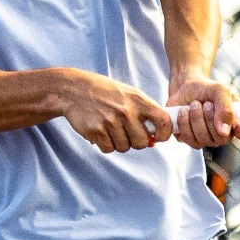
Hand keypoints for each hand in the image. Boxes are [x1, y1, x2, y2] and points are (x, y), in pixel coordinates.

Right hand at [58, 70, 174, 153]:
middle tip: (126, 132)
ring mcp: (111, 121)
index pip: (164, 121)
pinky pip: (108, 149)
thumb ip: (144, 115)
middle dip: (135, 142)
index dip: (165, 134)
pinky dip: (105, 144)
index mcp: (139, 100)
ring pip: (124, 148)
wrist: (74, 89)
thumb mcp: (128, 96)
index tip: (158, 137)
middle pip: (142, 143)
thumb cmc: (105, 93)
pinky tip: (100, 131)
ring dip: (118, 142)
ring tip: (110, 128)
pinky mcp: (96, 131)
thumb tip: (154, 141)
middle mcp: (126, 111)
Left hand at [167, 73, 239, 149]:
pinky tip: (184, 111)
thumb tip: (224, 131)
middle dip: (211, 118)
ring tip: (194, 104)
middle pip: (222, 139)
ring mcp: (207, 140)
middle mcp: (225, 134)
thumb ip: (226, 108)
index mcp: (239, 122)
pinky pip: (188, 138)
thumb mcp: (220, 90)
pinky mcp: (190, 140)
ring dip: (196, 117)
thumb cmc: (207, 89)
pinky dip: (184, 121)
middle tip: (206, 103)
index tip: (235, 123)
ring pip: (203, 139)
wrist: (185, 87)